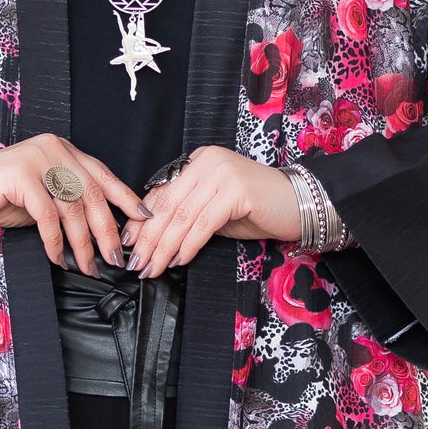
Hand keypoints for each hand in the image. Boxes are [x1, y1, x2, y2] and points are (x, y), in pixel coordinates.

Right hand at [0, 134, 144, 272]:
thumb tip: (102, 231)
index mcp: (62, 150)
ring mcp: (38, 158)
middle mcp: (54, 148)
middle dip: (107, 231)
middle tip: (115, 259)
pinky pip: (48, 215)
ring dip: (83, 243)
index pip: (103, 175)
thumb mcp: (41, 198)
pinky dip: (55, 242)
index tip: (144, 219)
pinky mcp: (21, 174)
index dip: (126, 198)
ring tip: (88, 267)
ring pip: (73, 208)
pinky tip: (58, 258)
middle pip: (93, 194)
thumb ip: (68, 203)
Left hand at [125, 146, 301, 279]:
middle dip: (149, 238)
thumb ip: (186, 213)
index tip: (129, 244)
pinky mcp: (236, 190)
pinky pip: (203, 223)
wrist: (299, 204)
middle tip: (137, 263)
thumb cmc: (257, 209)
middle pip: (167, 204)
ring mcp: (222, 173)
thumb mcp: (214, 209)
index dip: (141, 221)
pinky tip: (179, 261)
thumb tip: (151, 236)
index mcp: (198, 160)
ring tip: (153, 268)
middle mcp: (207, 161)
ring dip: (164, 246)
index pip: (161, 192)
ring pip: (182, 216)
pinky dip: (188, 245)